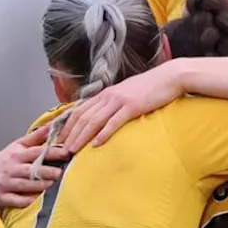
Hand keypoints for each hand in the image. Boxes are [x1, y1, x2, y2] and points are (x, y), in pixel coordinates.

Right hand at [0, 126, 70, 208]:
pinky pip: (14, 200)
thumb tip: (52, 125)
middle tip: (60, 173)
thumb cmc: (7, 160)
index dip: (51, 152)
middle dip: (45, 171)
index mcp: (17, 155)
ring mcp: (5, 183)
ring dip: (38, 186)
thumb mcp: (18, 146)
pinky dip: (24, 201)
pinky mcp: (1, 196)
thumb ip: (35, 137)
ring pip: (23, 185)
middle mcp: (11, 169)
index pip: (36, 152)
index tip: (66, 152)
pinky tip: (35, 201)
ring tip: (53, 186)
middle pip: (30, 170)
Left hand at [56, 62, 185, 150]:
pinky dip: (103, 133)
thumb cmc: (149, 87)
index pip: (79, 110)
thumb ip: (113, 104)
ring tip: (73, 150)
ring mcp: (119, 100)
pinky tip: (96, 144)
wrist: (169, 77)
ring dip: (81, 136)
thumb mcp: (126, 93)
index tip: (59, 139)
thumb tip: (103, 118)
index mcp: (105, 94)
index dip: (67, 125)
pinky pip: (114, 122)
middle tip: (60, 149)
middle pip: (82, 116)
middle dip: (70, 134)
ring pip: (94, 120)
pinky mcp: (132, 106)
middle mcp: (108, 96)